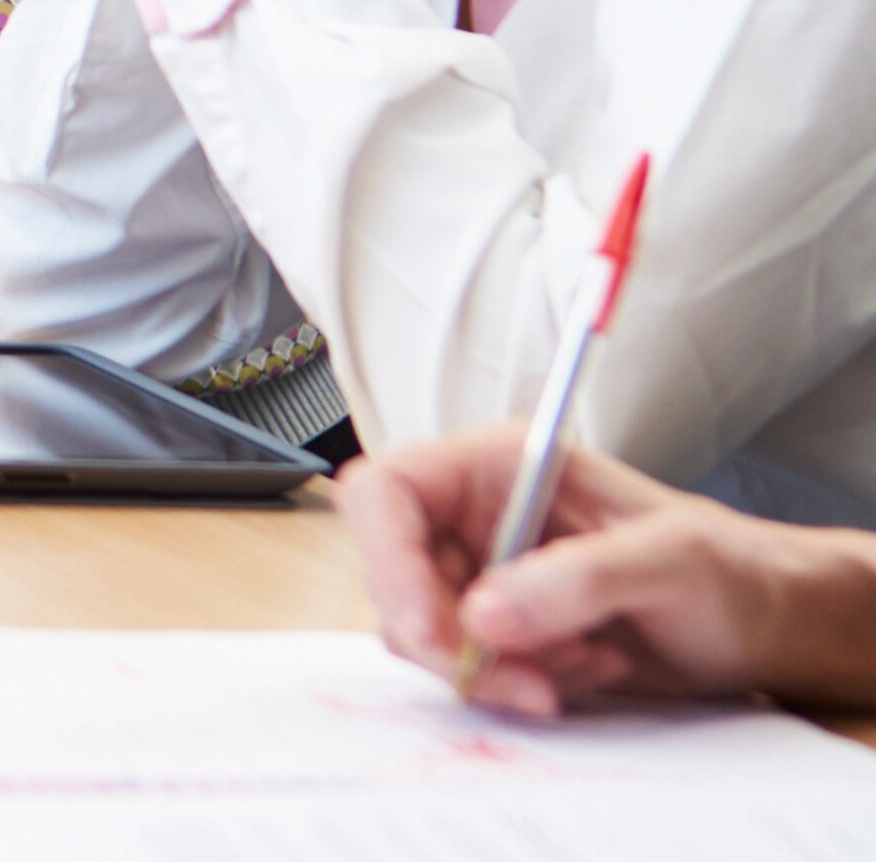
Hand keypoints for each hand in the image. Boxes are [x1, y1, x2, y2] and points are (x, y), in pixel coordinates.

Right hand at [339, 426, 875, 715]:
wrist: (763, 623)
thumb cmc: (729, 569)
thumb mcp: (670, 560)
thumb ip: (577, 579)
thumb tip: (483, 616)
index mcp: (496, 465)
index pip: (388, 491)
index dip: (388, 558)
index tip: (433, 631)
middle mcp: (475, 514)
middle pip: (394, 573)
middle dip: (451, 640)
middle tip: (528, 683)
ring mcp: (483, 571)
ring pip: (425, 628)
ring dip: (494, 669)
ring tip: (582, 666)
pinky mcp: (500, 626)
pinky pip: (468, 666)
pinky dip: (516, 685)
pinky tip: (585, 671)